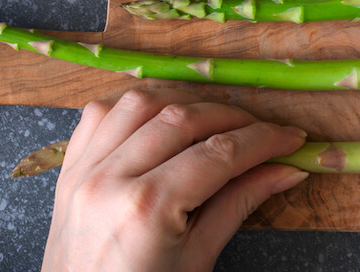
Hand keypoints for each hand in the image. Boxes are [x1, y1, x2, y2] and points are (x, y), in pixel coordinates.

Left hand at [41, 89, 309, 271]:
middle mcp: (109, 179)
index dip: (263, 140)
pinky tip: (161, 120)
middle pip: (182, 119)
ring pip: (139, 103)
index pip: (218, 153)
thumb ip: (239, 204)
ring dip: (184, 103)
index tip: (291, 138)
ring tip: (215, 122)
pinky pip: (100, 114)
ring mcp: (83, 171)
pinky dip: (135, 108)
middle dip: (232, 118)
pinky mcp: (68, 170)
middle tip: (263, 131)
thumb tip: (286, 170)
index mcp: (146, 209)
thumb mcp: (198, 259)